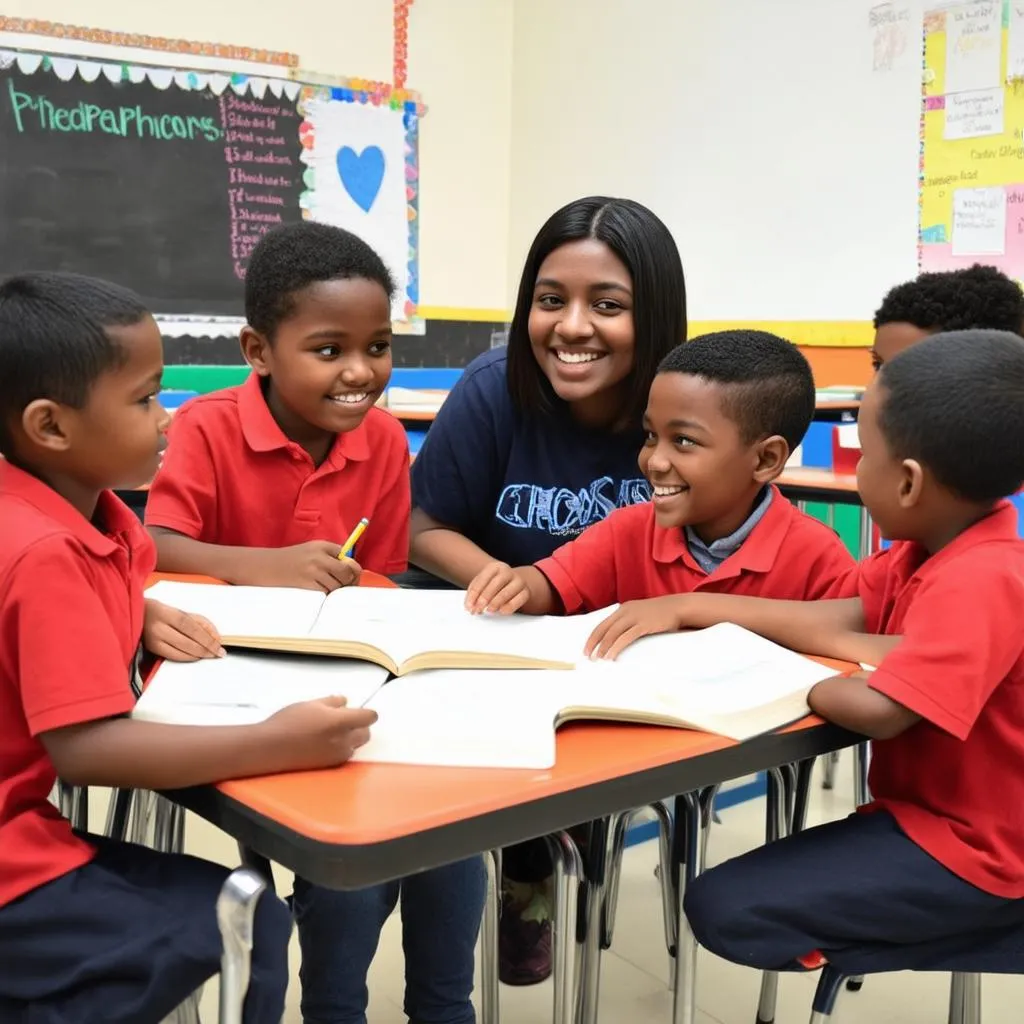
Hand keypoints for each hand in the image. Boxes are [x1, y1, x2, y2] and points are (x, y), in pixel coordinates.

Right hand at [144, 599, 225, 660]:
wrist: (135, 615)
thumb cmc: (160, 611)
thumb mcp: (179, 611)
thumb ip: (199, 621)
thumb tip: (214, 636)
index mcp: (166, 614)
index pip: (192, 628)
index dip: (207, 638)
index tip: (219, 645)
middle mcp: (158, 628)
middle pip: (187, 642)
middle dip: (206, 649)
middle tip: (218, 653)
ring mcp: (153, 641)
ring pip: (181, 652)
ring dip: (198, 655)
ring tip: (210, 654)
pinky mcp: (151, 649)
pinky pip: (173, 657)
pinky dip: (187, 657)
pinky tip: (196, 656)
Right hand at [249, 541, 361, 591]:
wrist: (263, 567)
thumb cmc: (288, 561)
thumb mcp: (309, 551)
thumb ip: (329, 556)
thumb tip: (353, 571)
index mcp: (321, 546)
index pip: (347, 557)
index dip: (352, 568)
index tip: (351, 576)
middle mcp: (319, 556)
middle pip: (347, 572)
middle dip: (348, 581)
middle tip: (342, 587)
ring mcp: (313, 571)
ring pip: (338, 585)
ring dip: (334, 590)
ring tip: (323, 588)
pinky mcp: (307, 585)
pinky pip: (326, 594)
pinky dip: (325, 596)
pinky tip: (316, 593)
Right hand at [263, 696, 377, 769]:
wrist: (270, 748)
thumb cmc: (289, 721)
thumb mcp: (311, 704)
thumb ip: (332, 702)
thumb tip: (345, 702)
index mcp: (341, 722)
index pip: (369, 717)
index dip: (367, 712)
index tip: (358, 710)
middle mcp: (344, 741)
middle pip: (366, 733)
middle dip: (360, 726)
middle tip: (343, 720)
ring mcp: (337, 756)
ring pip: (355, 745)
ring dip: (350, 737)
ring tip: (330, 731)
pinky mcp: (329, 766)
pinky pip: (344, 755)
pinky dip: (340, 747)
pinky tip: (323, 743)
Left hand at [465, 561, 529, 613]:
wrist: (513, 583)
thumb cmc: (494, 584)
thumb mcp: (483, 583)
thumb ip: (474, 593)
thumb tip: (470, 606)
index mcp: (495, 567)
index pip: (483, 579)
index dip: (474, 594)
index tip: (469, 606)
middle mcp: (508, 572)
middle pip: (495, 584)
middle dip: (485, 598)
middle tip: (478, 609)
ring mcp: (518, 581)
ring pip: (507, 592)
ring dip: (496, 603)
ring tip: (489, 610)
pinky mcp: (526, 592)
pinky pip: (519, 600)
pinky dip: (510, 606)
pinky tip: (501, 611)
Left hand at [583, 597, 683, 660]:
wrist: (678, 607)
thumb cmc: (660, 614)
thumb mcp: (641, 614)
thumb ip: (630, 622)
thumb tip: (620, 638)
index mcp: (623, 609)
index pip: (602, 624)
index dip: (593, 637)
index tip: (587, 648)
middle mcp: (626, 611)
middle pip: (604, 628)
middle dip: (593, 643)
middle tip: (587, 656)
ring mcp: (634, 617)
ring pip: (613, 633)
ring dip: (603, 647)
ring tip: (598, 658)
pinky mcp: (644, 625)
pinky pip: (626, 637)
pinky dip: (616, 647)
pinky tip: (611, 656)